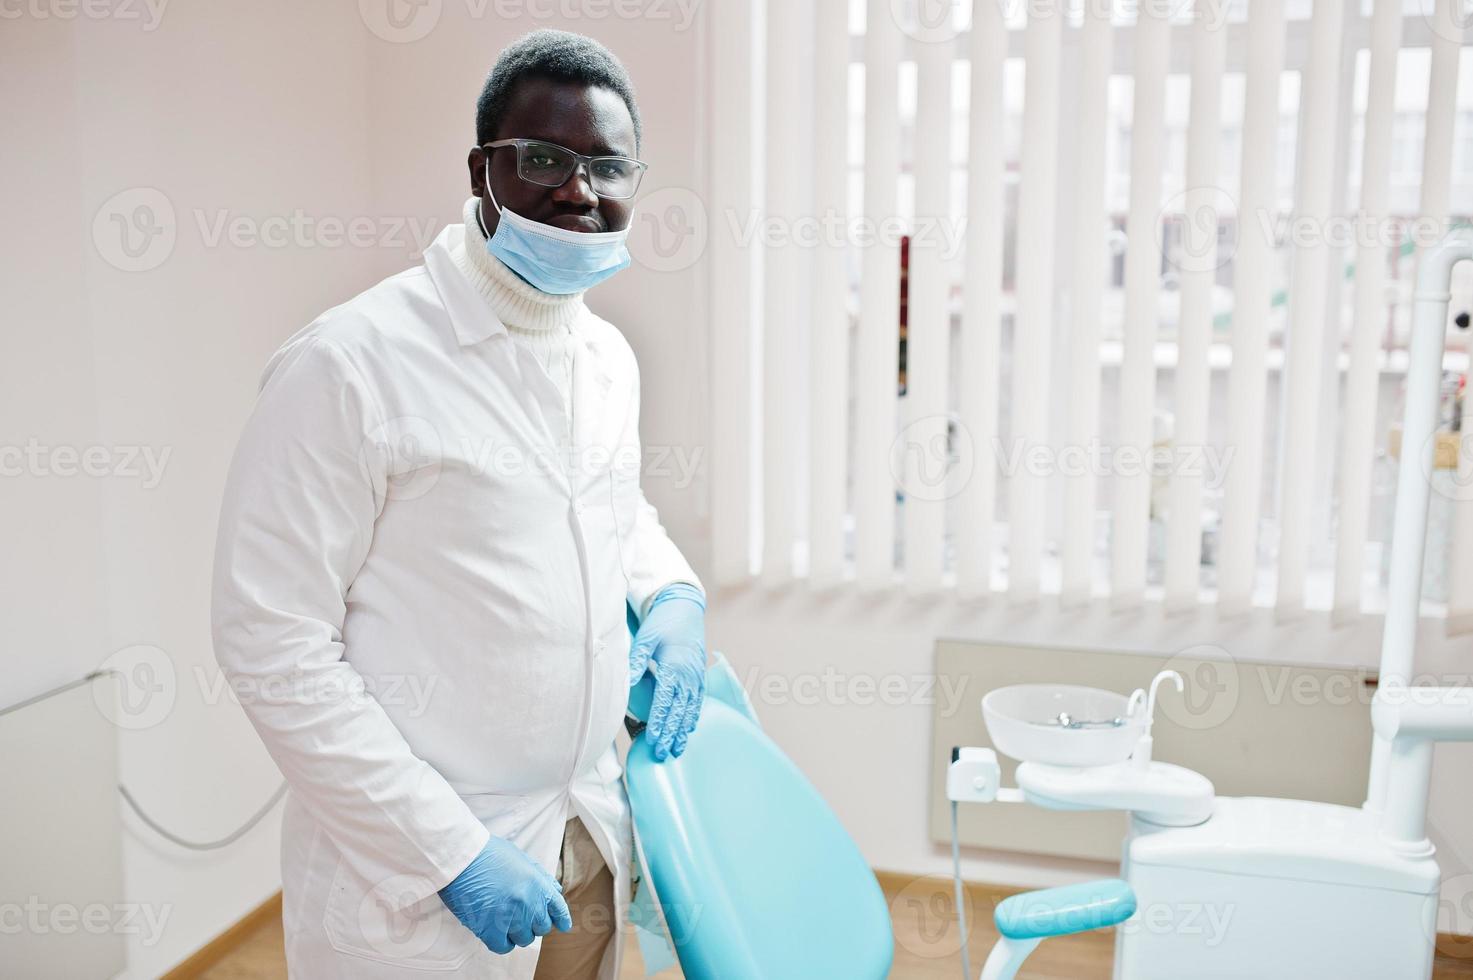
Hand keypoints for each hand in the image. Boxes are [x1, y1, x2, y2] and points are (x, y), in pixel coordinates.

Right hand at [439, 837, 571, 953]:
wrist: (461, 856)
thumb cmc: (488, 854)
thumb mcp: (521, 859)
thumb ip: (540, 876)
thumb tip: (555, 890)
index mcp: (537, 883)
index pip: (558, 908)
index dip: (561, 918)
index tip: (563, 925)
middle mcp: (528, 901)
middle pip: (542, 927)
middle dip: (534, 923)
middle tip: (521, 916)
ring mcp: (510, 916)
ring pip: (524, 939)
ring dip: (517, 932)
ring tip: (505, 921)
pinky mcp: (490, 928)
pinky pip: (504, 946)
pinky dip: (502, 942)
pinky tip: (496, 933)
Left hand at [628, 583, 706, 760]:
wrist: (685, 606)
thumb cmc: (663, 621)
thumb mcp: (645, 637)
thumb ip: (636, 661)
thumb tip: (627, 683)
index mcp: (673, 667)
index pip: (664, 702)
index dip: (658, 723)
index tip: (652, 740)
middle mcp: (688, 675)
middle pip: (678, 711)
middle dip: (670, 734)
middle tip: (663, 754)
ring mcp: (696, 676)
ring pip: (690, 710)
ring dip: (683, 731)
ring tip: (677, 749)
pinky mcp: (699, 674)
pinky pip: (698, 700)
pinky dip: (693, 716)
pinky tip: (689, 728)